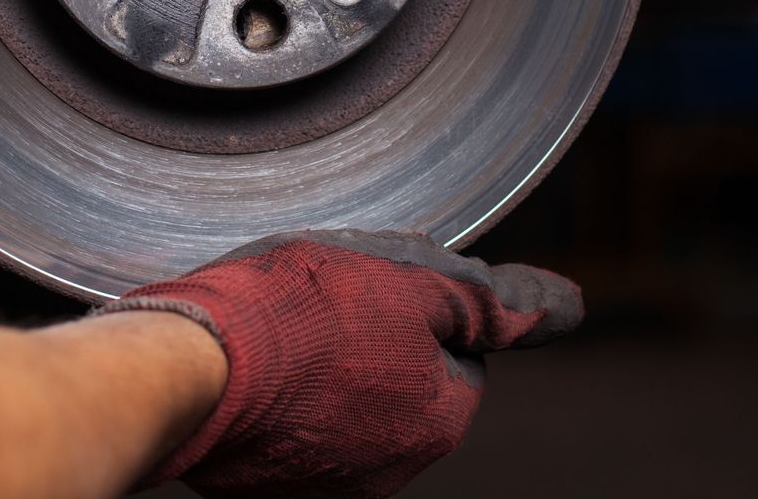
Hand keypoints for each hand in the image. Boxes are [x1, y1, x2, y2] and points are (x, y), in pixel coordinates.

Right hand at [98, 230, 582, 498]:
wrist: (191, 365)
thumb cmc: (299, 311)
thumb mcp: (406, 280)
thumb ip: (485, 301)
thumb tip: (567, 308)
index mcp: (440, 418)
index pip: (456, 352)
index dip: (414, 308)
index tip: (369, 290)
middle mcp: (394, 471)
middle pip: (400, 386)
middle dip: (370, 345)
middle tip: (318, 308)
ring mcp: (327, 489)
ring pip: (343, 411)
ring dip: (322, 374)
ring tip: (277, 336)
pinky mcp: (268, 494)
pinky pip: (290, 438)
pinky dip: (278, 407)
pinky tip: (251, 372)